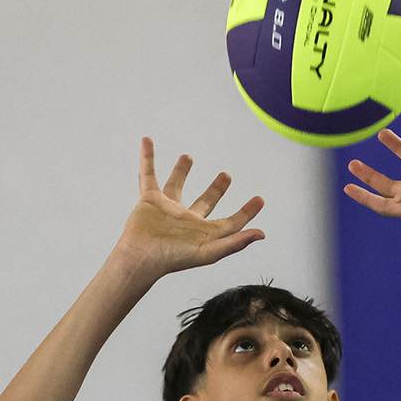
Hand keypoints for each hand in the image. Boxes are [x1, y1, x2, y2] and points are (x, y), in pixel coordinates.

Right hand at [115, 138, 265, 281]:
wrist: (140, 257)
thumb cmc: (173, 259)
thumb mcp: (208, 252)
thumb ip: (235, 243)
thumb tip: (260, 234)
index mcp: (203, 232)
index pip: (230, 222)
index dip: (246, 212)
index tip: (260, 199)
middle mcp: (187, 220)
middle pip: (205, 201)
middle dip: (216, 189)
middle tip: (226, 175)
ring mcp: (167, 208)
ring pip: (176, 185)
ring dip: (181, 171)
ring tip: (188, 157)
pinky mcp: (149, 200)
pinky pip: (148, 174)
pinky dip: (147, 158)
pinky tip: (147, 142)